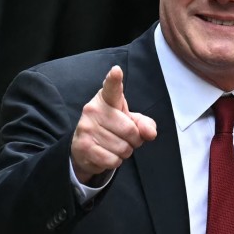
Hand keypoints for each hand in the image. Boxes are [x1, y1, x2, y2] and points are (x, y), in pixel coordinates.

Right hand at [71, 66, 159, 183]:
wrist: (85, 148)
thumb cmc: (111, 129)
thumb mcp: (130, 122)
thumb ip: (144, 124)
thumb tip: (149, 133)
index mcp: (106, 99)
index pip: (111, 88)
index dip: (114, 80)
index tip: (116, 71)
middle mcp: (93, 109)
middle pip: (130, 130)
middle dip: (134, 140)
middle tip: (124, 138)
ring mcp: (86, 127)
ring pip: (123, 148)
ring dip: (124, 152)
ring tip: (113, 146)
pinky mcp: (83, 146)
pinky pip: (112, 160)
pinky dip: (115, 161)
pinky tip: (106, 154)